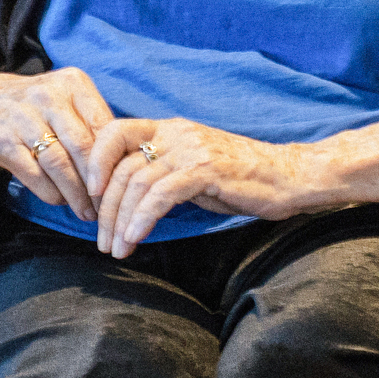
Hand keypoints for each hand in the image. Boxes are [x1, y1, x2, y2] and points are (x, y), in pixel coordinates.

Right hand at [0, 63, 117, 219]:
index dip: (116, 162)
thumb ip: (88, 123)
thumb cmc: (27, 106)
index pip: (105, 128)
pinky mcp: (2, 138)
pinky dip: (51, 193)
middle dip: (98, 184)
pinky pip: (35, 174)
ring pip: (61, 165)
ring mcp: (23, 116)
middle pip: (84, 148)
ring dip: (76, 195)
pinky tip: (58, 201)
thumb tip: (122, 164)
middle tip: (106, 207)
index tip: (122, 187)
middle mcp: (50, 95)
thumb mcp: (60, 100)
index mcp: (73, 83)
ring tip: (85, 212)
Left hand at [86, 118, 304, 257]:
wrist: (288, 176)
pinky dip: (142, 218)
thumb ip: (162, 171)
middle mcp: (175, 133)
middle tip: (102, 242)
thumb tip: (125, 195)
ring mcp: (190, 150)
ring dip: (121, 221)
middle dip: (106, 209)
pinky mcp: (205, 170)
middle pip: (122, 167)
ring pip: (137, 183)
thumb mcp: (193, 167)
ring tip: (117, 249)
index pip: (115, 131)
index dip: (95, 160)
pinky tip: (135, 238)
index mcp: (169, 128)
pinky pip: (161, 195)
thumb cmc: (241, 178)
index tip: (90, 196)